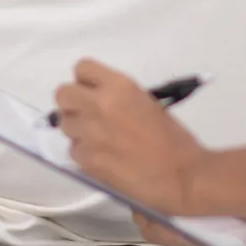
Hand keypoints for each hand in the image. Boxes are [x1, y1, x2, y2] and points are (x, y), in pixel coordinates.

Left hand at [53, 59, 212, 215]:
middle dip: (72, 104)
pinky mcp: (88, 160)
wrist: (183, 176)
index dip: (85, 82)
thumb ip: (119, 98)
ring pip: (65, 125)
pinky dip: (85, 156)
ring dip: (78, 132)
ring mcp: (90, 133)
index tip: (93, 92)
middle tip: (89, 116)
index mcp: (120, 86)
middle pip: (62, 94)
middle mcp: (99, 105)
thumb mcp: (147, 104)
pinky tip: (105, 160)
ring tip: (101, 142)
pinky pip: (74, 152)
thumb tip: (99, 102)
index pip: (82, 68)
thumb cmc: (174, 140)